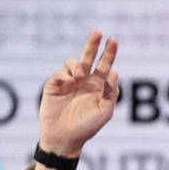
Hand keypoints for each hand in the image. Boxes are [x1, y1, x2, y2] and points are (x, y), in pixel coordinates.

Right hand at [38, 30, 118, 158]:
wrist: (65, 138)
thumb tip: (114, 71)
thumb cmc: (87, 127)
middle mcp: (84, 82)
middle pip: (88, 57)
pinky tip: (69, 82)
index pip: (105, 66)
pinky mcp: (54, 86)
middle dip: (93, 44)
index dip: (109, 53)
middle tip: (99, 32)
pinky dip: (65, 74)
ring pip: (73, 63)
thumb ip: (111, 92)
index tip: (113, 40)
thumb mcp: (105, 111)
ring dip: (77, 65)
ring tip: (79, 75)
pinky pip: (59, 73)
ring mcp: (68, 83)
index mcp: (98, 86)